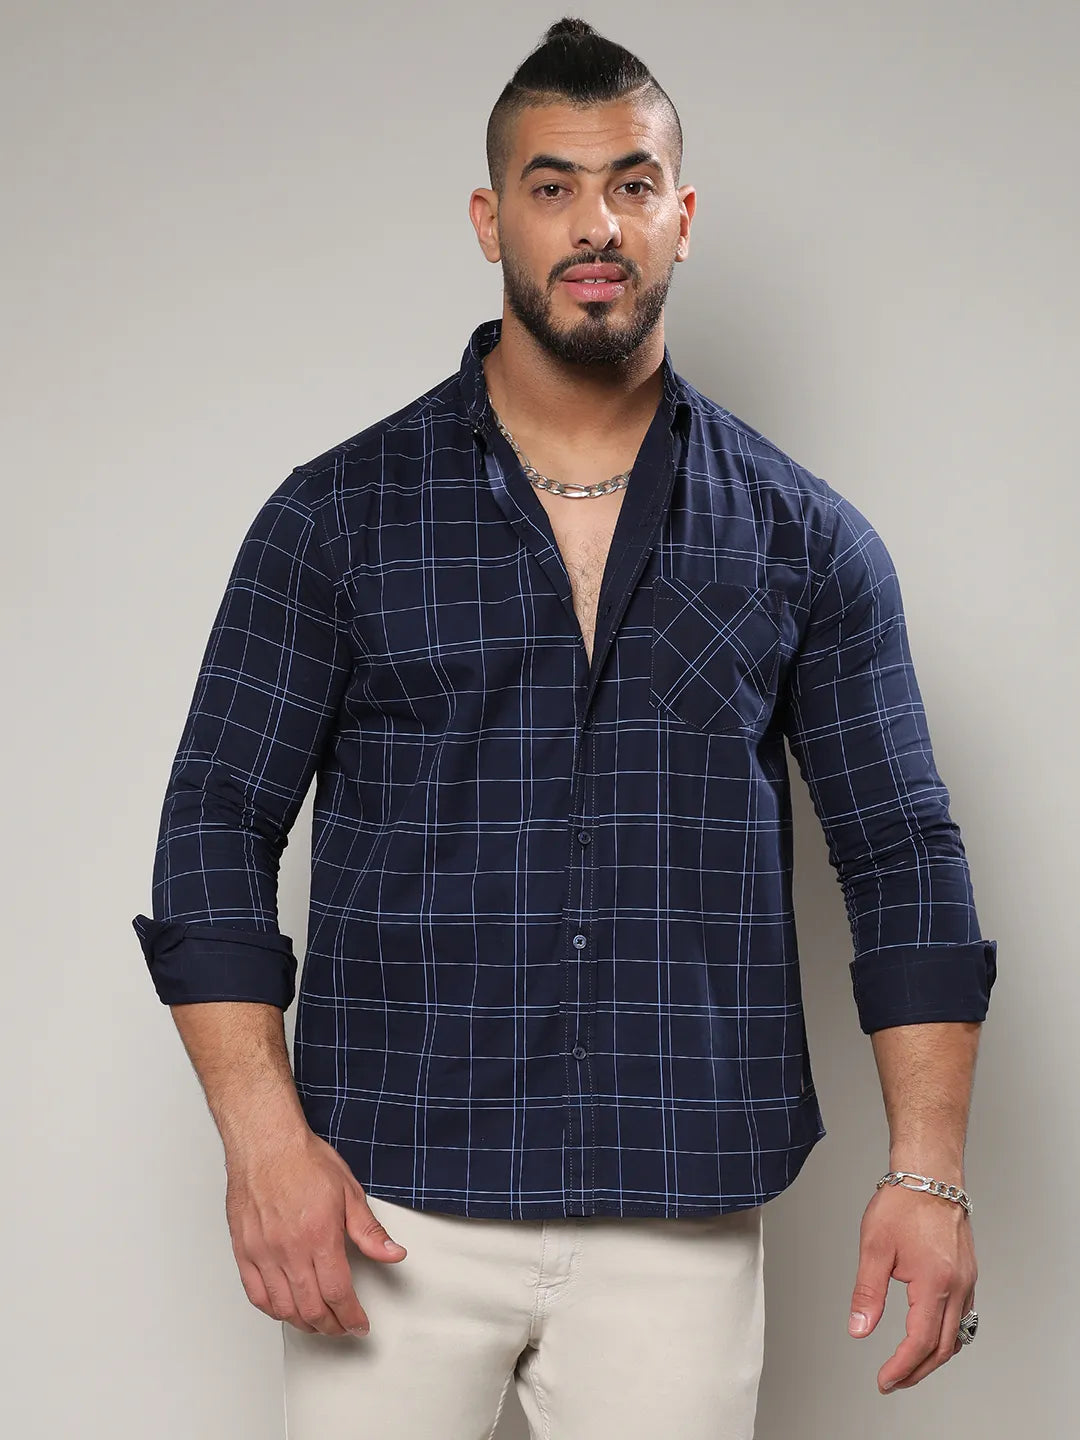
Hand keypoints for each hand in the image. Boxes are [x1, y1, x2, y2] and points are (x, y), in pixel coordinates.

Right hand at [224, 1129, 406, 1336]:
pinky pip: (256, 1295)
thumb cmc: (304, 1161)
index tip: (359, 1323)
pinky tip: (285, 1309)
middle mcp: (289, 1250)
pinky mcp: (244, 1251)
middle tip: (342, 1326)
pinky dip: (273, 1310)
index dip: (351, 1316)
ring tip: (318, 1322)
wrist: (266, 1143)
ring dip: (303, 1323)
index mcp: (319, 1236)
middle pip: (311, 1308)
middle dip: (331, 1325)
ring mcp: (263, 1253)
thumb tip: (393, 1254)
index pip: (338, 1292)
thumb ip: (369, 1230)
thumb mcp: (349, 1191)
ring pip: (283, 1307)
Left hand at [847, 1181, 975, 1392]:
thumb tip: (859, 1329)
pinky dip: (946, 1336)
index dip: (901, 1367)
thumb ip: (867, 1292)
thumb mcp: (874, 1246)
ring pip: (958, 1336)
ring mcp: (967, 1281)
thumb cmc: (903, 1203)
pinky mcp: (968, 1274)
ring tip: (908, 1366)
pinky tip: (929, 1336)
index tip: (884, 1380)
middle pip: (943, 1347)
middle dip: (917, 1370)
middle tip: (893, 1380)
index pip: (920, 1342)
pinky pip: (963, 1318)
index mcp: (935, 1282)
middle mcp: (958, 1286)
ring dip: (933, 1357)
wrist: (930, 1174)